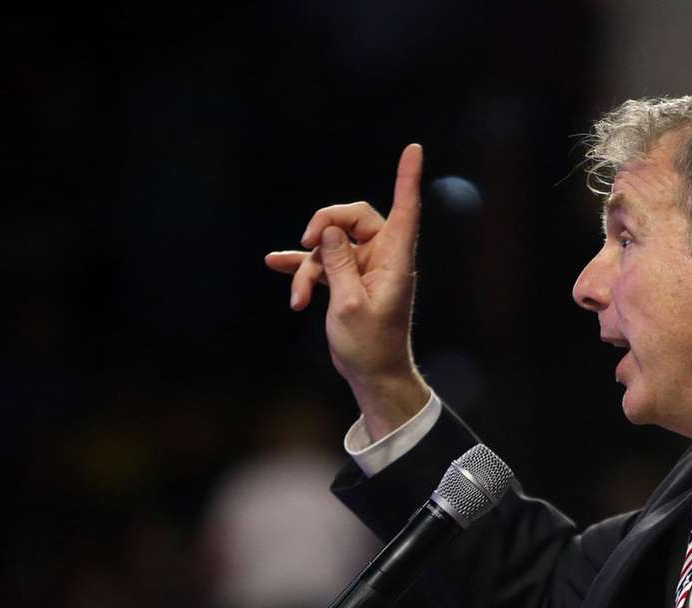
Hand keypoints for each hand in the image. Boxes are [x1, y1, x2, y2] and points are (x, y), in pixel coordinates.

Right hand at [265, 144, 429, 438]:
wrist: (371, 374)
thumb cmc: (369, 345)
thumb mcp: (349, 304)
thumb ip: (339, 264)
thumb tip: (329, 230)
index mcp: (395, 260)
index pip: (405, 209)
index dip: (408, 178)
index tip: (414, 149)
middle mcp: (383, 257)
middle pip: (353, 217)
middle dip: (325, 226)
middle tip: (308, 244)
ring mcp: (365, 267)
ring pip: (331, 244)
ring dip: (309, 266)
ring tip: (296, 298)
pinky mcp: (349, 279)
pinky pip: (324, 262)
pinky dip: (304, 268)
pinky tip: (277, 265)